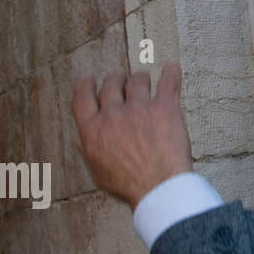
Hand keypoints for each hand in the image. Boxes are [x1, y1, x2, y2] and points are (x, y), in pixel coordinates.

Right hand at [72, 63, 192, 208]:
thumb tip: (82, 137)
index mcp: (92, 130)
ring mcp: (139, 108)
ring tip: (145, 79)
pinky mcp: (164, 107)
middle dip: (116, 80)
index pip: (82, 98)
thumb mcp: (97, 171)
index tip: (87, 78)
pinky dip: (171, 72)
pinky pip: (168, 81)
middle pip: (111, 85)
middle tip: (122, 82)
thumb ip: (89, 149)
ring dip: (140, 78)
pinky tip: (172, 67)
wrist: (157, 186)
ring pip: (137, 80)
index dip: (84, 84)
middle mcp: (113, 114)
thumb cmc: (128, 184)